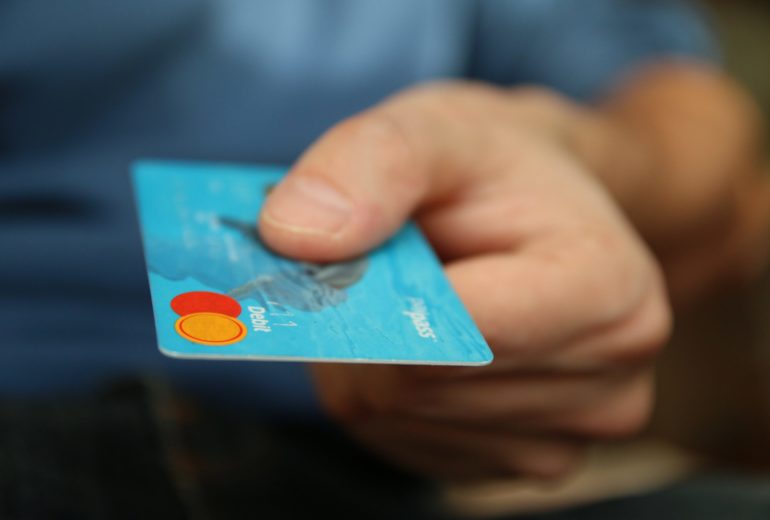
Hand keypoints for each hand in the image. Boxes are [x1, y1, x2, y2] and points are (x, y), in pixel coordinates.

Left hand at [258, 83, 670, 481]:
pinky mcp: (523, 462)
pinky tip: (419, 343)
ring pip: (396, 419)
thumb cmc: (495, 169)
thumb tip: (294, 234)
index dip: (375, 292)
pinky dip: (385, 393)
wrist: (543, 211)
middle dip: (365, 322)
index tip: (345, 250)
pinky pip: (404, 442)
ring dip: (368, 358)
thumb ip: (373, 163)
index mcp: (609, 290)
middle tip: (376, 265)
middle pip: (415, 385)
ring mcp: (566, 440)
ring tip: (408, 298)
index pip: (456, 328)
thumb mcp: (438, 127)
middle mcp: (608, 383)